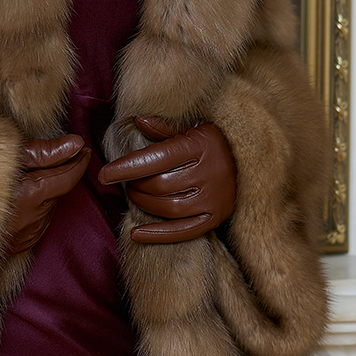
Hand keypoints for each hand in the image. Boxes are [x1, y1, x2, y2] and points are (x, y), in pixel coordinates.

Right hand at [5, 135, 90, 255]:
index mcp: (33, 194)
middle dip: (59, 172)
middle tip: (48, 156)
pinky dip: (36, 206)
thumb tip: (75, 144)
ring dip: (46, 190)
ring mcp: (29, 233)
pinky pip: (39, 220)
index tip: (83, 148)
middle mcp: (35, 218)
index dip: (78, 161)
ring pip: (50, 205)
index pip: (69, 177)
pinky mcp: (22, 244)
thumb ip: (45, 152)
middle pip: (59, 189)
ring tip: (25, 177)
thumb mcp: (6, 156)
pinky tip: (19, 197)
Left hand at [98, 115, 235, 244]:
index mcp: (200, 146)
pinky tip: (136, 233)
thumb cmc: (212, 140)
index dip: (127, 167)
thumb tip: (137, 119)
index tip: (104, 175)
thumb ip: (164, 127)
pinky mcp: (217, 217)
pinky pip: (184, 231)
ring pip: (169, 208)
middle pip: (160, 185)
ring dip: (143, 204)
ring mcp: (215, 198)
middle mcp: (210, 173)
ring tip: (134, 195)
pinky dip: (158, 235)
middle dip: (135, 185)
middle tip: (127, 182)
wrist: (251, 160)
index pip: (156, 158)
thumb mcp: (192, 127)